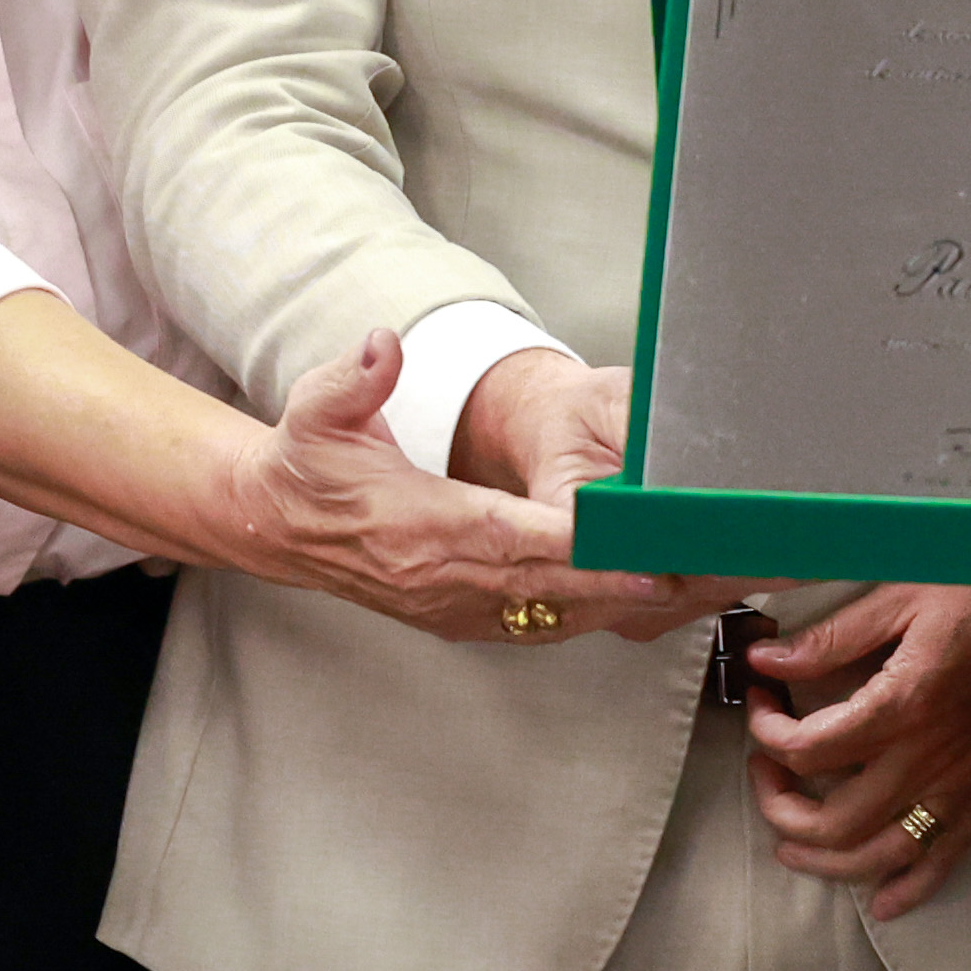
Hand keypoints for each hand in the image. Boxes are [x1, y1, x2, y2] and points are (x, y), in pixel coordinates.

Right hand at [228, 332, 701, 643]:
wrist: (280, 527)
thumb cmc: (308, 465)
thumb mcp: (314, 412)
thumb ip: (351, 380)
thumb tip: (380, 345)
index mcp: (418, 526)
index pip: (506, 537)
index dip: (572, 545)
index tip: (630, 544)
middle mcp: (442, 579)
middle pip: (547, 587)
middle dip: (621, 582)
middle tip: (689, 571)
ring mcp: (455, 608)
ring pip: (553, 615)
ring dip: (619, 604)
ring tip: (689, 585)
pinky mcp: (465, 620)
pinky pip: (541, 624)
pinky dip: (591, 614)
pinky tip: (640, 599)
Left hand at [742, 586, 970, 915]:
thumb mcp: (905, 597)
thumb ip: (833, 638)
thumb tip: (768, 658)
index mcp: (900, 705)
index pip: (807, 749)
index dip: (768, 731)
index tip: (763, 702)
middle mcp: (925, 759)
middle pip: (831, 822)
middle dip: (779, 808)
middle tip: (764, 773)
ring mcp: (959, 787)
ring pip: (877, 857)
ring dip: (825, 863)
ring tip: (792, 845)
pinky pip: (943, 861)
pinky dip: (908, 890)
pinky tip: (881, 901)